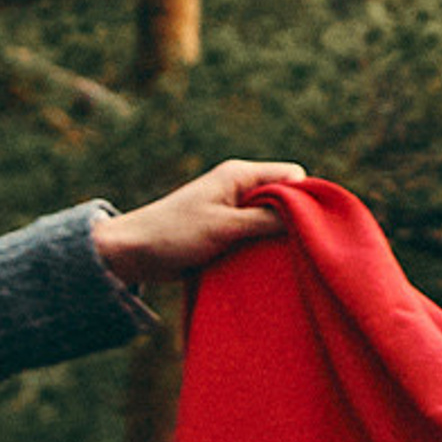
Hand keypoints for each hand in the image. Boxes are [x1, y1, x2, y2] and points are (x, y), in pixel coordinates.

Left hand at [91, 160, 308, 287]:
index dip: (305, 198)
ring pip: (274, 220)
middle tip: (299, 248)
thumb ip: (266, 220)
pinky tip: (266, 266)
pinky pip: (257, 236)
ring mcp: (233, 210)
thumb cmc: (175, 233)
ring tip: (282, 260)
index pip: (292, 175)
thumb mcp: (225, 227)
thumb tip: (308, 218)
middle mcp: (240, 188)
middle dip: (295, 221)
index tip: (309, 226)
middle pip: (286, 198)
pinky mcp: (227, 231)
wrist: (132, 253)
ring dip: (277, 239)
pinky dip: (263, 249)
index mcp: (240, 175)